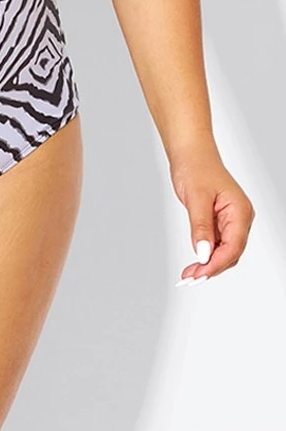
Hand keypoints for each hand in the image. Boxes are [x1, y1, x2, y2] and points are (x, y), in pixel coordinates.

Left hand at [169, 146, 254, 284]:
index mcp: (240, 212)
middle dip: (211, 268)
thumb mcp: (196, 198)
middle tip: (189, 278)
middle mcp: (239, 218)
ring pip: (224, 251)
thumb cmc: (196, 167)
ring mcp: (231, 220)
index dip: (216, 264)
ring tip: (189, 274)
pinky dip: (206, 254)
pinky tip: (194, 262)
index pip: (233, 247)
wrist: (190, 152)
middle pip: (230, 253)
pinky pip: (217, 243)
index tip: (198, 274)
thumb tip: (203, 254)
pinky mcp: (220, 221)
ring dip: (208, 264)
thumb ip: (200, 227)